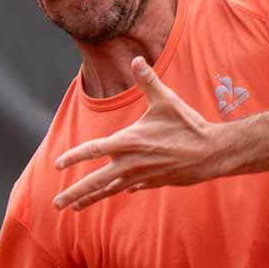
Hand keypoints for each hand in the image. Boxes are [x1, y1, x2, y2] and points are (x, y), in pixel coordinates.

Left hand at [53, 57, 221, 209]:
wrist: (212, 153)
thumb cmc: (189, 126)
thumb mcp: (167, 100)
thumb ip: (148, 81)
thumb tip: (136, 59)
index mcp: (130, 142)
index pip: (94, 150)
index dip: (74, 157)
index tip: (57, 165)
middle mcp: (132, 163)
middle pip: (96, 181)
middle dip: (74, 193)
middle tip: (56, 204)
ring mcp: (142, 176)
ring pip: (110, 190)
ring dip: (91, 199)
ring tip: (75, 208)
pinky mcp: (154, 182)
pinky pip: (131, 188)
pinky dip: (120, 189)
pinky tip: (116, 191)